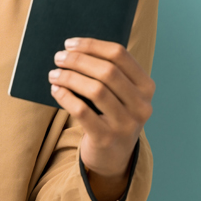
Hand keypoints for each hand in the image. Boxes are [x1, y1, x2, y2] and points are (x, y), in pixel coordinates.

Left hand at [48, 38, 154, 200]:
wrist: (114, 157)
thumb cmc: (112, 115)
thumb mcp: (121, 94)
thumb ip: (108, 73)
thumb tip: (73, 48)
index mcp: (146, 87)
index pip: (120, 55)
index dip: (92, 45)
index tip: (70, 43)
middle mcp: (141, 105)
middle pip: (107, 71)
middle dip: (78, 60)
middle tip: (58, 58)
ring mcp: (126, 124)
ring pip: (95, 90)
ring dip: (70, 77)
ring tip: (54, 73)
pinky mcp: (107, 139)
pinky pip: (82, 111)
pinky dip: (66, 97)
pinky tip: (56, 90)